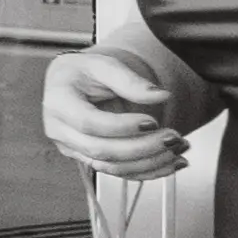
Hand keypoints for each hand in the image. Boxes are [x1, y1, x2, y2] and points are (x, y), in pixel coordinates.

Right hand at [44, 47, 193, 178]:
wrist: (69, 84)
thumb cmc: (81, 73)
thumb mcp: (103, 65)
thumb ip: (130, 81)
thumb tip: (159, 95)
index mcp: (59, 103)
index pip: (88, 123)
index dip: (122, 127)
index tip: (152, 122)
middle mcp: (61, 131)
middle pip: (101, 150)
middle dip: (142, 148)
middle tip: (173, 137)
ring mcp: (73, 148)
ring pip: (111, 166)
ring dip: (149, 163)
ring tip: (178, 149)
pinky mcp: (88, 159)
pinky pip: (118, 172)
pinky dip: (147, 172)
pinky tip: (171, 164)